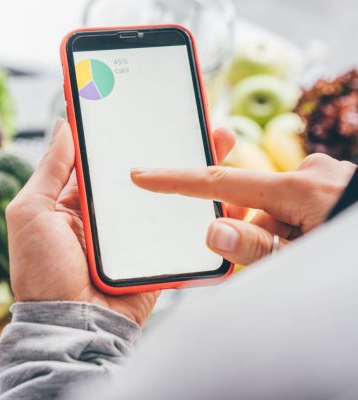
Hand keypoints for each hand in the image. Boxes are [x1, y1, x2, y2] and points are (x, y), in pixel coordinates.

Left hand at [6, 120, 235, 325]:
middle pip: (145, 167)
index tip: (143, 98)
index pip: (105, 154)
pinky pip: (183, 225)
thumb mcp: (30, 211)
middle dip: (169, 140)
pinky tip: (227, 186)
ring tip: (220, 137)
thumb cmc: (41, 270)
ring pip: (169, 191)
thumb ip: (50, 170)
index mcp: (78, 197)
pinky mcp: (158, 251)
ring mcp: (136, 231)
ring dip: (193, 165)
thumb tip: (65, 125)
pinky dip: (205, 207)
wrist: (71, 324)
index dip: (123, 128)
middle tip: (194, 110)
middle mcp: (110, 210)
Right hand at [131, 152, 355, 265]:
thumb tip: (213, 229)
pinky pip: (296, 202)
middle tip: (273, 260)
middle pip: (253, 203)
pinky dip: (293, 224)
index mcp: (298, 190)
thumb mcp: (304, 258)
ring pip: (276, 207)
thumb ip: (256, 247)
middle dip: (254, 232)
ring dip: (277, 233)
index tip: (142, 174)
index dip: (175, 181)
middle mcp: (311, 173)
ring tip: (301, 257)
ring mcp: (325, 175)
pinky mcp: (334, 181)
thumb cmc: (349, 256)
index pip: (220, 184)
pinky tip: (310, 242)